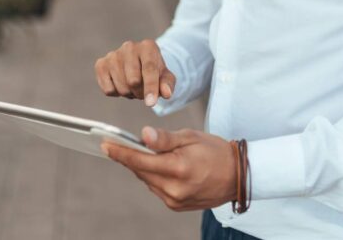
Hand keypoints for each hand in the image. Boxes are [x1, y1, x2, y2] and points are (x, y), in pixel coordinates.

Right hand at [94, 39, 175, 106]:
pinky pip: (108, 90)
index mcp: (148, 46)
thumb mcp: (165, 77)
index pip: (149, 68)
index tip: (151, 103)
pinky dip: (116, 93)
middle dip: (140, 93)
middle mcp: (129, 47)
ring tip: (133, 87)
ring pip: (121, 87)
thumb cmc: (154, 71)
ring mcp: (113, 55)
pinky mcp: (101, 64)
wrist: (137, 63)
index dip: (150, 87)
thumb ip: (168, 85)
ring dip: (129, 94)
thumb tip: (166, 93)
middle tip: (143, 91)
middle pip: (133, 81)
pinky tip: (121, 84)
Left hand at [102, 126, 236, 210]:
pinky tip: (161, 167)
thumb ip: (165, 139)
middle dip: (130, 158)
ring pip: (148, 180)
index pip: (140, 160)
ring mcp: (175, 200)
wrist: (237, 176)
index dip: (120, 152)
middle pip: (141, 171)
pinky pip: (157, 188)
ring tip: (146, 153)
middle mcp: (174, 189)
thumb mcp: (191, 137)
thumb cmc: (215, 151)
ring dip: (144, 167)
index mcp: (178, 168)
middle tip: (120, 144)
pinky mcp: (176, 205)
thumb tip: (143, 135)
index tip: (105, 145)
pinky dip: (154, 176)